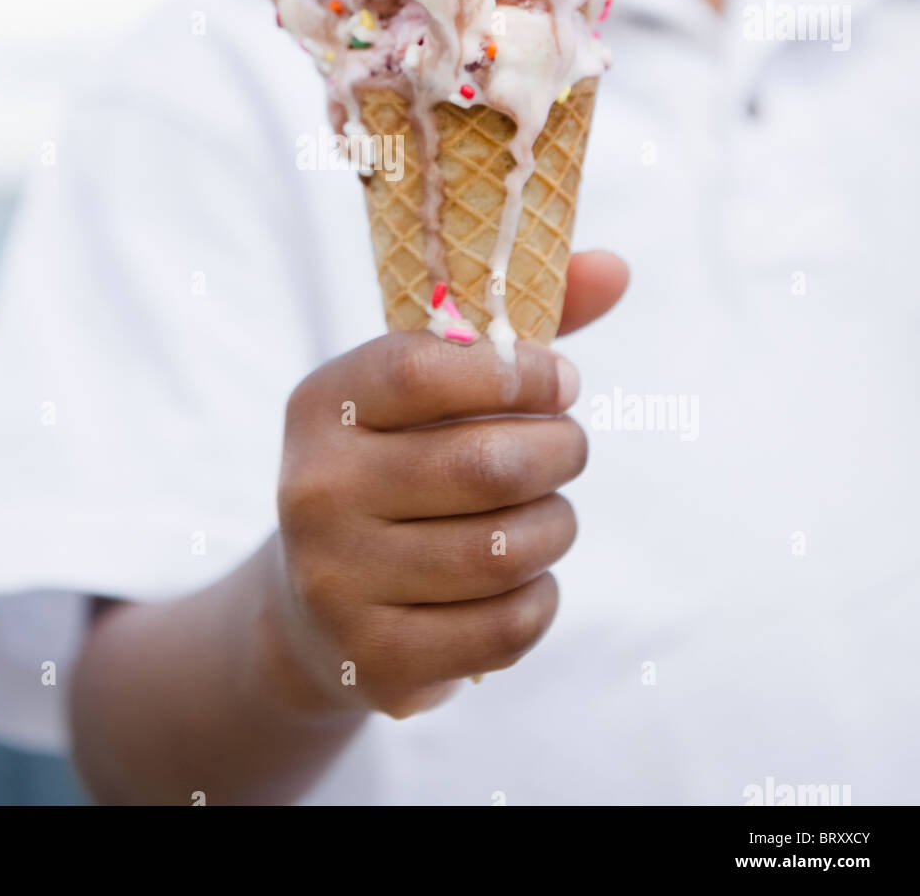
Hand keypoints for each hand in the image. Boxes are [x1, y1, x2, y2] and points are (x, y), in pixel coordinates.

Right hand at [269, 250, 627, 719]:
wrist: (312, 608)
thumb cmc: (395, 467)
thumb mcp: (425, 392)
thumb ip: (513, 325)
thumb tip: (616, 267)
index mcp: (321, 406)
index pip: (425, 369)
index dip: (518, 371)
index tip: (561, 382)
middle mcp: (313, 491)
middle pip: (486, 464)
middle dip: (561, 452)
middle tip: (568, 448)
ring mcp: (337, 583)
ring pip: (508, 550)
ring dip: (557, 527)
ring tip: (548, 513)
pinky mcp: (377, 661)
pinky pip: (510, 625)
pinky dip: (541, 595)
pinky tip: (519, 577)